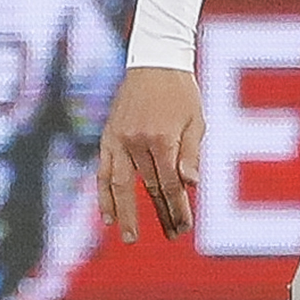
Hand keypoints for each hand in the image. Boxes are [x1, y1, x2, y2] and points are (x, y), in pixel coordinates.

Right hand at [98, 65, 205, 241]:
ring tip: (130, 237)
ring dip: (126, 213)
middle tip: (172, 236)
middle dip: (161, 214)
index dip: (178, 208)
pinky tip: (107, 215)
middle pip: (149, 188)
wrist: (154, 62)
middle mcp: (137, 142)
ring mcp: (119, 140)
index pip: (171, 184)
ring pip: (120, 185)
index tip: (185, 226)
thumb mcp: (197, 119)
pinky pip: (103, 172)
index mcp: (162, 138)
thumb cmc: (182, 92)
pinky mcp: (108, 137)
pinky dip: (103, 194)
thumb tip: (190, 185)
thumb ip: (191, 153)